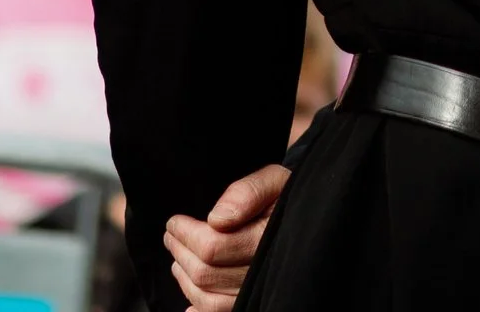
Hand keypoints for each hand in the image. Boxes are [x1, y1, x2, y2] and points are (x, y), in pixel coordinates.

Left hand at [163, 164, 289, 309]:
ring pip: (209, 298)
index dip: (186, 234)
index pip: (213, 247)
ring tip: (178, 260)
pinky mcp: (255, 301)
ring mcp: (259, 291)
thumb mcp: (273, 181)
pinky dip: (200, 309)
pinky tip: (190, 301)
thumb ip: (247, 193)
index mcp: (269, 239)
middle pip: (206, 273)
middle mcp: (265, 272)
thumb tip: (216, 219)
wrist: (308, 215)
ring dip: (185, 279)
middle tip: (171, 237)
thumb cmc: (285, 196)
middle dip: (181, 253)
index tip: (174, 222)